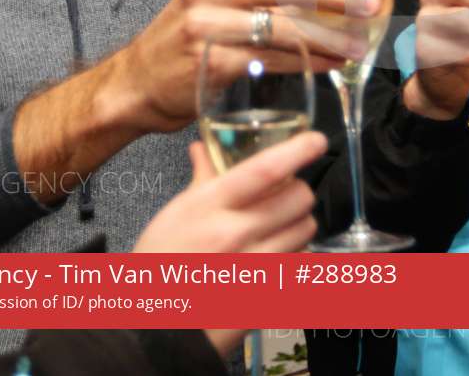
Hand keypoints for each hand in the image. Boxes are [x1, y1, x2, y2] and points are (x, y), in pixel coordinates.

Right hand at [116, 0, 380, 132]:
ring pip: (284, 24)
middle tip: (369, 6)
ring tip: (360, 43)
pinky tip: (333, 63)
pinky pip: (273, 59)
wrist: (135, 84)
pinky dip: (310, 61)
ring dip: (330, 34)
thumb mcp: (214, 3)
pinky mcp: (210, 63)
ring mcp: (207, 26)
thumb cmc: (184, 44)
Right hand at [135, 130, 324, 358]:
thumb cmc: (159, 266)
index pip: (264, 171)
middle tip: (287, 195)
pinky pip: (300, 263)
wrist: (152, 327)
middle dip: (298, 191)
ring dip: (299, 222)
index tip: (316, 140)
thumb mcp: (174, 215)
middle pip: (298, 198)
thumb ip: (201, 179)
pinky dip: (295, 254)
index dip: (296, 151)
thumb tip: (204, 147)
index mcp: (209, 207)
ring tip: (279, 226)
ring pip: (305, 229)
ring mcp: (255, 268)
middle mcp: (236, 234)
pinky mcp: (268, 294)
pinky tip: (274, 256)